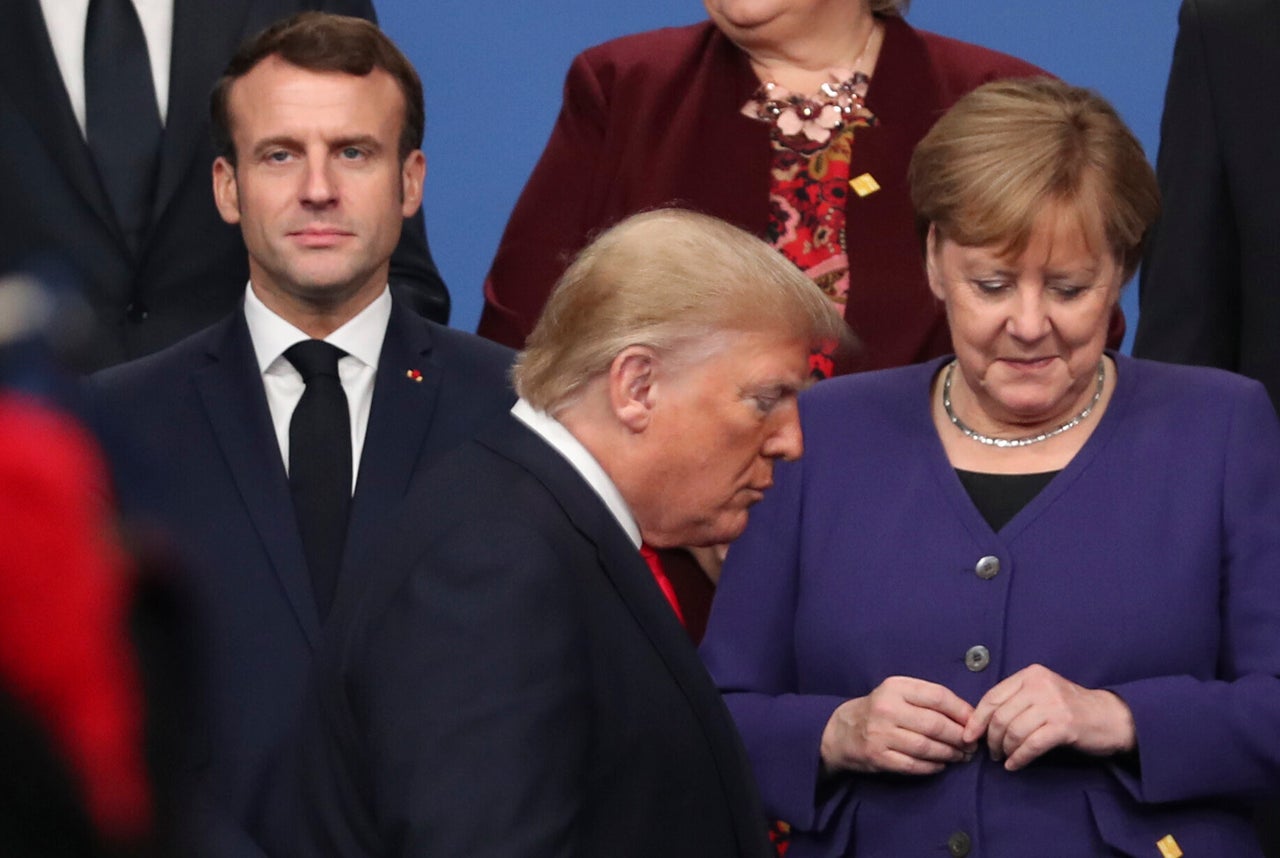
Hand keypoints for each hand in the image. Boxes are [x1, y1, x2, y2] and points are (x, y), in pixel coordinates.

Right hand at [820, 677, 974, 775]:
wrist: (841, 730)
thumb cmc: (879, 709)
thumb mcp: (899, 693)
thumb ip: (929, 699)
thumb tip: (969, 716)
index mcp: (895, 687)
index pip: (938, 696)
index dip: (962, 711)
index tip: (975, 723)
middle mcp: (887, 708)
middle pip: (935, 724)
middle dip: (960, 737)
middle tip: (971, 746)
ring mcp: (881, 734)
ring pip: (927, 747)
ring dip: (949, 754)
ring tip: (960, 756)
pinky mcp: (878, 756)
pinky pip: (914, 765)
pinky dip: (932, 767)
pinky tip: (940, 765)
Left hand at [963, 664, 1135, 770]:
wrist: (1111, 717)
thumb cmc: (1070, 707)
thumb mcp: (1041, 693)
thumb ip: (1015, 700)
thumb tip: (980, 722)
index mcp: (1030, 675)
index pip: (992, 697)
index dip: (977, 719)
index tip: (969, 736)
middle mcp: (1039, 685)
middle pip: (1000, 716)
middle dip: (991, 738)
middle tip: (992, 752)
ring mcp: (1053, 705)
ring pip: (1014, 731)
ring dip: (1005, 749)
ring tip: (1004, 758)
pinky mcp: (1064, 726)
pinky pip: (1031, 745)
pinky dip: (1019, 758)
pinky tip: (1015, 765)